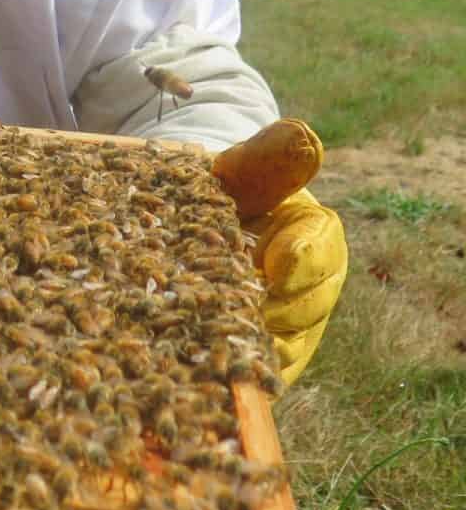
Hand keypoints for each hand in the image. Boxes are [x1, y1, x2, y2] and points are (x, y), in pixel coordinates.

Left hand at [213, 119, 348, 383]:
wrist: (188, 224)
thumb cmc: (219, 194)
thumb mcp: (233, 173)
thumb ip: (265, 158)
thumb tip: (303, 135)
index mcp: (314, 234)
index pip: (322, 249)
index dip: (303, 259)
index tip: (276, 263)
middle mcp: (311, 285)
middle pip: (309, 308)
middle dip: (280, 311)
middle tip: (247, 312)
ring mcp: (289, 324)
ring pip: (288, 346)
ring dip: (260, 347)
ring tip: (227, 345)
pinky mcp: (261, 354)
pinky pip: (262, 372)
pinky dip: (243, 374)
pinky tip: (218, 374)